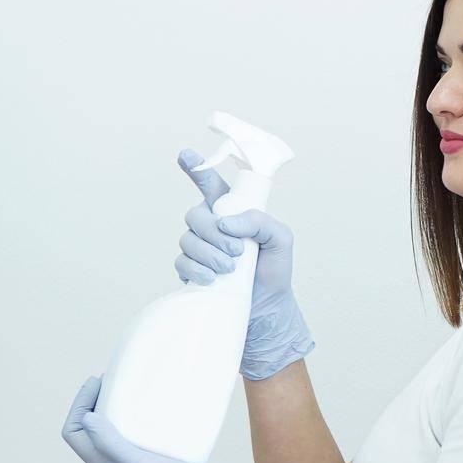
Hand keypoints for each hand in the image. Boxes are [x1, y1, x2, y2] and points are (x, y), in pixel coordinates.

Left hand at [61, 375, 260, 462]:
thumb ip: (111, 444)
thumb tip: (86, 417)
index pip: (74, 432)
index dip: (79, 404)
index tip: (97, 382)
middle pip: (88, 428)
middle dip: (93, 401)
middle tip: (111, 379)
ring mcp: (130, 460)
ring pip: (108, 429)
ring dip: (111, 406)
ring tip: (126, 387)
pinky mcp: (148, 456)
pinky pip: (130, 431)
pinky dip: (132, 414)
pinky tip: (148, 405)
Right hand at [174, 148, 314, 380]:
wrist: (267, 308)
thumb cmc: (275, 270)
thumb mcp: (281, 240)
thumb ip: (260, 222)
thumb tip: (226, 223)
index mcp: (232, 212)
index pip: (211, 185)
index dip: (196, 168)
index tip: (185, 154)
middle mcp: (212, 226)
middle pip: (195, 215)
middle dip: (214, 233)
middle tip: (237, 252)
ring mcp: (199, 248)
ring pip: (187, 239)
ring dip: (209, 254)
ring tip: (230, 269)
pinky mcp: (191, 270)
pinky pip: (182, 263)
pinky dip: (197, 270)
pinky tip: (213, 279)